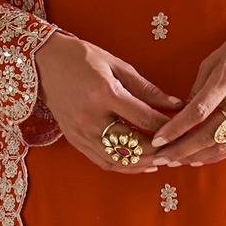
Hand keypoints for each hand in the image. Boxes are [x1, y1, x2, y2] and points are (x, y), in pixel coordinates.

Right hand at [35, 33, 181, 172]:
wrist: (43, 64)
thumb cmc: (82, 59)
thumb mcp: (117, 65)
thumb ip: (147, 89)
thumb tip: (176, 105)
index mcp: (104, 93)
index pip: (144, 119)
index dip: (166, 127)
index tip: (182, 128)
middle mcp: (91, 117)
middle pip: (133, 144)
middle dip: (158, 149)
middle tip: (177, 149)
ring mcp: (81, 132)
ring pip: (119, 159)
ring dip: (144, 163)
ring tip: (163, 160)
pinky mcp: (74, 140)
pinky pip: (104, 162)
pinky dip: (125, 167)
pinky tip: (142, 165)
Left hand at [149, 13, 225, 165]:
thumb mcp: (214, 60)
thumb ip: (198, 90)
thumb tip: (181, 116)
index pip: (196, 112)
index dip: (175, 130)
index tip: (157, 141)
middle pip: (208, 135)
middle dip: (181, 151)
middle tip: (161, 159)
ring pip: (223, 146)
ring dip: (197, 157)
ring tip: (177, 161)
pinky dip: (217, 155)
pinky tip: (200, 159)